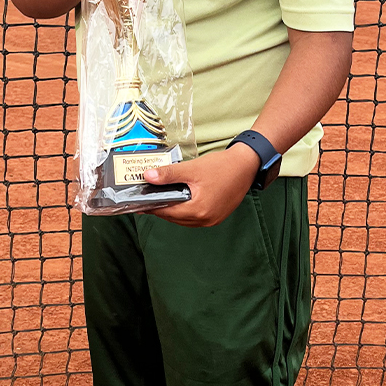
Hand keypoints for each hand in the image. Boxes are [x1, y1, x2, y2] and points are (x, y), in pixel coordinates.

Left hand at [144, 145, 259, 227]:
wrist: (246, 165)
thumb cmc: (222, 167)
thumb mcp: (192, 168)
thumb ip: (169, 174)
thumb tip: (148, 177)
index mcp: (198, 210)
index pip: (167, 212)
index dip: (152, 207)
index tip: (139, 203)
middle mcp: (205, 219)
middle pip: (174, 218)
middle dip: (161, 208)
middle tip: (148, 199)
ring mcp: (212, 220)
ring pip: (184, 219)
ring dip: (172, 211)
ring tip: (162, 199)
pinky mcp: (217, 216)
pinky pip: (194, 218)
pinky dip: (185, 211)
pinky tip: (180, 200)